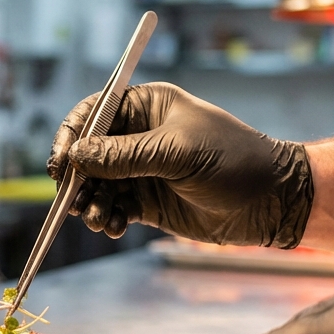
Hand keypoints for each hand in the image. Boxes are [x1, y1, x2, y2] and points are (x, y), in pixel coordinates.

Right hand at [46, 82, 311, 246]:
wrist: (272, 201)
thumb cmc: (233, 160)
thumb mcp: (177, 152)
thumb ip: (124, 156)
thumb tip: (76, 156)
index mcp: (147, 106)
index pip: (94, 113)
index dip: (71, 136)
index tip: (61, 164)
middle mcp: (139, 135)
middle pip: (88, 153)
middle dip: (77, 178)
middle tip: (73, 201)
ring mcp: (142, 170)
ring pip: (97, 185)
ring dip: (90, 203)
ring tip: (99, 220)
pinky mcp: (148, 202)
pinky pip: (113, 208)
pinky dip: (106, 218)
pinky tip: (113, 227)